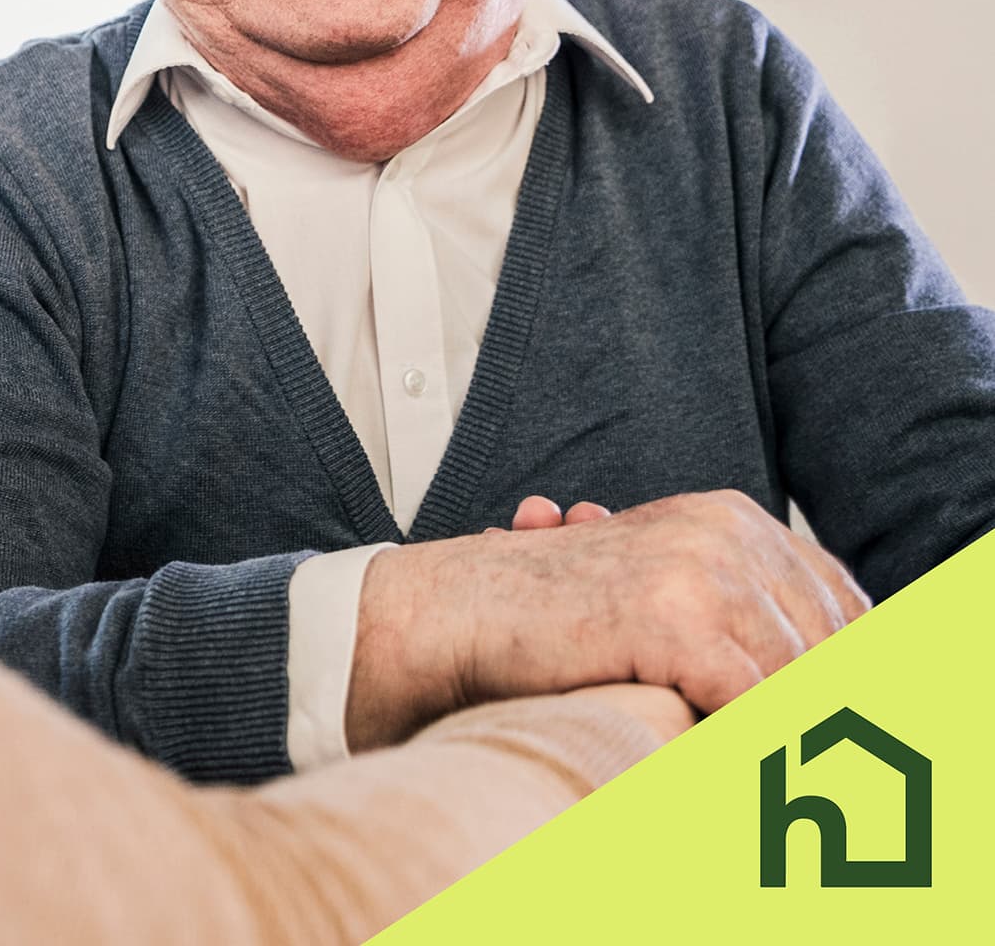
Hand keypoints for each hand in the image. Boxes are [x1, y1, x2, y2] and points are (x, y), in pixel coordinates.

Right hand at [347, 489, 867, 751]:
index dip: (848, 671)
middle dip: (828, 710)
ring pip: (803, 681)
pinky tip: (730, 771)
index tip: (838, 728)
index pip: (842, 604)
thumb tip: (810, 683)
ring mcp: (704, 570)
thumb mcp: (657, 596)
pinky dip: (751, 748)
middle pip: (835, 644)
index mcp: (732, 518)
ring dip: (794, 738)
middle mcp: (728, 531)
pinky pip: (755, 707)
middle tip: (815, 767)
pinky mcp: (673, 618)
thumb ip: (731, 616)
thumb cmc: (547, 618)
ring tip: (780, 782)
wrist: (453, 612)